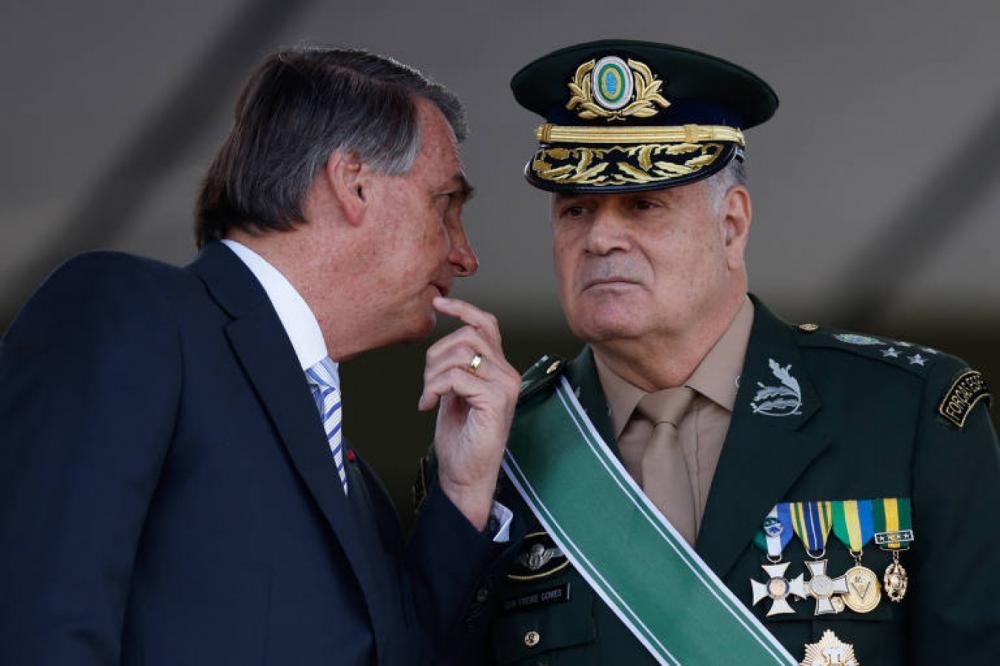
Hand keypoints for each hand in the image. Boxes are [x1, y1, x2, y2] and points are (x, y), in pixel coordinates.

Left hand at [418, 297, 519, 529]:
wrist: (465, 475)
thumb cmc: (460, 438)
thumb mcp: (455, 393)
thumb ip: (456, 367)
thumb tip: (443, 340)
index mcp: (499, 369)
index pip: (486, 325)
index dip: (462, 309)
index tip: (437, 304)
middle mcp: (507, 373)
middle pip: (466, 337)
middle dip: (434, 356)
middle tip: (427, 385)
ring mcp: (505, 386)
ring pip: (460, 353)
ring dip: (432, 374)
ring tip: (428, 396)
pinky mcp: (495, 400)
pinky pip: (456, 376)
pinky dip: (434, 388)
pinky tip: (429, 405)